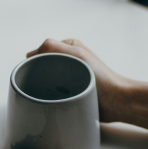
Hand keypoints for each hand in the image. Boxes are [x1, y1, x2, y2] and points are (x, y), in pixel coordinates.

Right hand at [27, 39, 147, 131]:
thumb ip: (53, 47)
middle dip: (38, 74)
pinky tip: (50, 101)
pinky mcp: (72, 92)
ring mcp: (70, 77)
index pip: (43, 50)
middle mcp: (70, 61)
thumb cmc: (101, 77)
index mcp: (70, 48)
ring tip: (45, 94)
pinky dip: (51, 96)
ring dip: (44, 87)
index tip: (32, 71)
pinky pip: (55, 93)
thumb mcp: (77, 54)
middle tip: (37, 85)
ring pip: (47, 80)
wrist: (117, 101)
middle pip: (44, 66)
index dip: (35, 60)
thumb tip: (31, 54)